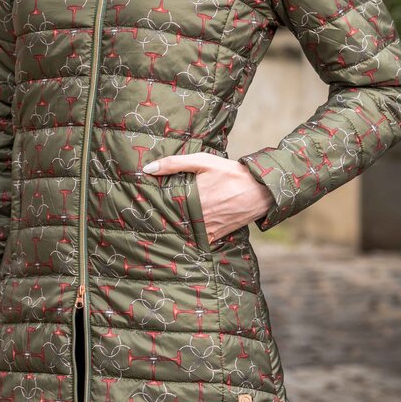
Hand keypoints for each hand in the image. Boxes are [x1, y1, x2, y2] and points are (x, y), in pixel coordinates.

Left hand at [142, 153, 273, 244]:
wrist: (260, 190)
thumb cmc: (230, 173)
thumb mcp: (203, 162)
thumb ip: (174, 164)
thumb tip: (148, 169)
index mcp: (191, 198)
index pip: (163, 206)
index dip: (151, 206)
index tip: (140, 204)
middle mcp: (197, 216)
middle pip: (171, 220)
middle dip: (159, 219)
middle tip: (145, 217)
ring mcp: (207, 228)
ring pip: (182, 232)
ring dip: (173, 229)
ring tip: (159, 227)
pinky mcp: (216, 235)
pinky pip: (197, 239)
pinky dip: (189, 237)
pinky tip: (181, 234)